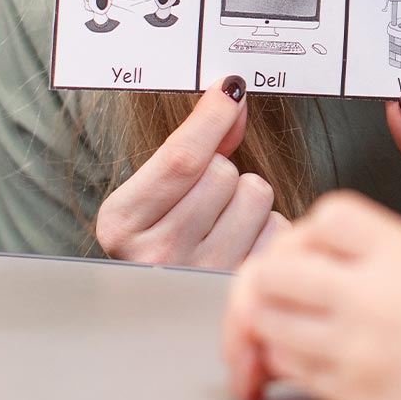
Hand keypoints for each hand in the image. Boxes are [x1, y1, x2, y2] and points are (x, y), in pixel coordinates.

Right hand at [94, 76, 288, 270]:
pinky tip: (243, 244)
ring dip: (248, 200)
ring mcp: (201, 276)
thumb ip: (192, 144)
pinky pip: (278, 228)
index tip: (230, 89)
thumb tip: (231, 97)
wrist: (162, 310)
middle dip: (223, 172)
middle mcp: (157, 255)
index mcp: (122, 224)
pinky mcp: (241, 287)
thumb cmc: (159, 242)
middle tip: (206, 198)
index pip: (182, 158)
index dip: (211, 118)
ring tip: (224, 222)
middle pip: (223, 173)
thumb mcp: (153, 195)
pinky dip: (267, 229)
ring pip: (255, 196)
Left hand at [225, 191, 400, 399]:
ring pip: (270, 325)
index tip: (312, 253)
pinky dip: (285, 364)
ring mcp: (358, 346)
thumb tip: (313, 261)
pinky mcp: (353, 392)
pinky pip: (291, 371)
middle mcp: (372, 294)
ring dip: (269, 325)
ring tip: (289, 330)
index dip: (308, 233)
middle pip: (273, 271)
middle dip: (268, 281)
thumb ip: (379, 254)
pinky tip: (304, 362)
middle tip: (277, 296)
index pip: (321, 219)